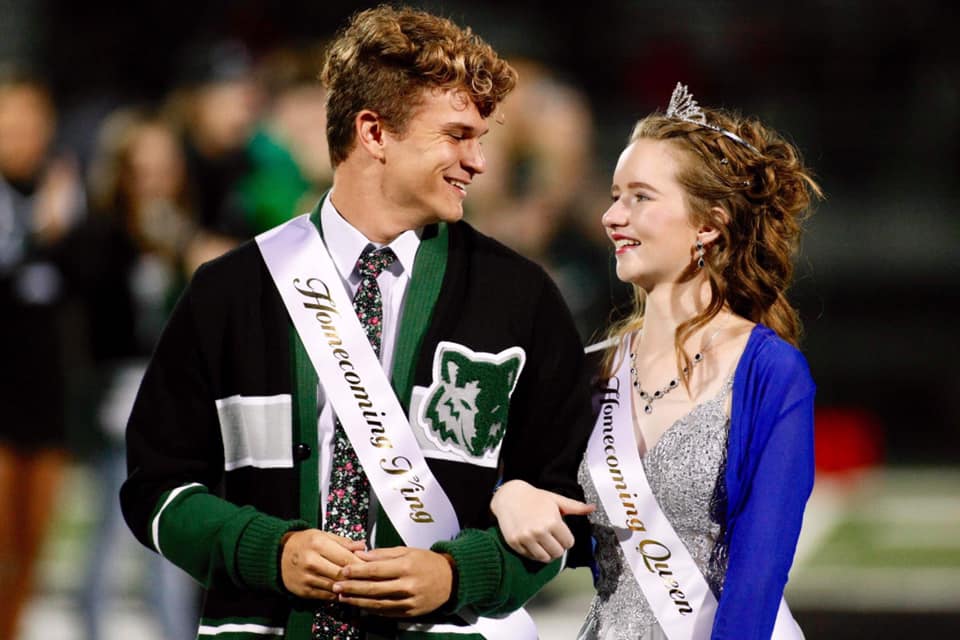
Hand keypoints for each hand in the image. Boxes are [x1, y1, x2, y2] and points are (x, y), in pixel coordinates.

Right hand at [280, 529, 365, 599]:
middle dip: (357, 578)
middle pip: (341, 574)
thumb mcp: (323, 535)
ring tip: (360, 587)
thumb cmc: (304, 542)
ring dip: (348, 588)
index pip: (346, 558)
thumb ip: (343, 542)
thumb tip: (363, 546)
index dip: (361, 565)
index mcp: (318, 544)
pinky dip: (337, 595)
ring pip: (334, 587)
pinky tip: (344, 592)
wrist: (277, 554)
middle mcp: (311, 561)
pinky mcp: (303, 591)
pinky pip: (326, 596)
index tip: (372, 568)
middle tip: (369, 580)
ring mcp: (307, 578)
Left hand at [332, 547, 454, 616]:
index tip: (343, 570)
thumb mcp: (407, 550)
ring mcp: (409, 601)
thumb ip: (383, 553)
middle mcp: (408, 585)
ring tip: (343, 597)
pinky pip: (386, 612)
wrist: (450, 579)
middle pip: (374, 588)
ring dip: (357, 601)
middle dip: (352, 588)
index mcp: (406, 566)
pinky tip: (360, 605)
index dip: (357, 571)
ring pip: (377, 603)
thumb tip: (361, 554)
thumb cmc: (427, 562)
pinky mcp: (410, 612)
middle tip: (336, 586)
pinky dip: (371, 609)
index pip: (376, 569)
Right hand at [490, 479, 594, 562]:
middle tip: (553, 538)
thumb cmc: (534, 497)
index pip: (568, 543)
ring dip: (547, 553)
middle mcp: (539, 531)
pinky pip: (530, 556)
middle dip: (558, 547)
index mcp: (552, 521)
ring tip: (544, 542)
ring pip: (544, 558)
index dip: (566, 539)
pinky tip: (533, 542)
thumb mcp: (556, 500)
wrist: (509, 496)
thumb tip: (593, 508)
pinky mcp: (514, 543)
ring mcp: (525, 538)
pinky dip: (533, 552)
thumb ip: (576, 507)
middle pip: (557, 553)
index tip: (561, 533)